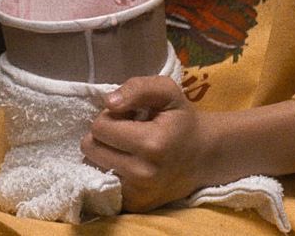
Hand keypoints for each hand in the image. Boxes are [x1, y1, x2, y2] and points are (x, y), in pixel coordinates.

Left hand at [82, 76, 216, 211]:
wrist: (203, 156)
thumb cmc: (182, 119)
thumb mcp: (166, 91)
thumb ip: (137, 88)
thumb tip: (108, 103)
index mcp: (151, 143)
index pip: (100, 127)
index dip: (111, 115)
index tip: (128, 116)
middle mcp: (142, 174)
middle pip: (91, 149)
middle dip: (104, 135)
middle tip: (126, 131)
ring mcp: (138, 195)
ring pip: (93, 167)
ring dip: (105, 153)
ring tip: (129, 147)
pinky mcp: (134, 207)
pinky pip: (103, 184)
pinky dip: (111, 171)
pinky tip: (129, 163)